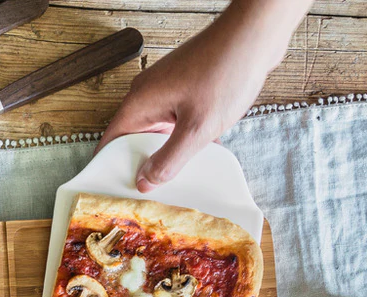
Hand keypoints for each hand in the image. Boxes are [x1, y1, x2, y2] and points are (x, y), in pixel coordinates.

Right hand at [98, 0, 311, 190]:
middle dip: (141, 165)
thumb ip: (169, 160)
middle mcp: (146, 95)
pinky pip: (173, 122)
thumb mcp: (196, 129)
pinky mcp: (183, 88)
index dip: (111, 170)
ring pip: (155, 132)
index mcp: (139, 103)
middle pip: (132, 140)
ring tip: (176, 176)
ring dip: (165, 152)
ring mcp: (165, 90)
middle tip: (152, 192)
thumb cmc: (227, 71)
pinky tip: (198, 152)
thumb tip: (146, 181)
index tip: (118, 192)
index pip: (110, 144)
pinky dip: (181, 138)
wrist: (256, 34)